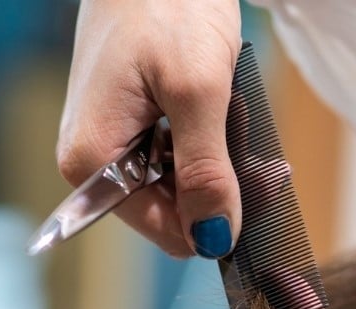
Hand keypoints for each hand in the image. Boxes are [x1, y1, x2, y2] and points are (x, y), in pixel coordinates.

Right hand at [57, 0, 242, 258]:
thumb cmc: (166, 5)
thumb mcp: (198, 91)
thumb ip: (206, 171)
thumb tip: (215, 239)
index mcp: (92, 163)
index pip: (167, 232)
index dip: (219, 217)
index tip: (263, 181)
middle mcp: (92, 163)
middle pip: (174, 212)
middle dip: (222, 184)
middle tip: (260, 148)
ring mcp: (110, 143)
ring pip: (180, 186)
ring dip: (219, 160)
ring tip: (232, 111)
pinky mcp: (128, 125)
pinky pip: (175, 156)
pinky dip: (207, 140)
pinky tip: (218, 108)